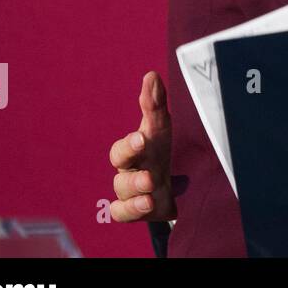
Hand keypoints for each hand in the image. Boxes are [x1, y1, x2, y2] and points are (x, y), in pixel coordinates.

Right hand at [107, 71, 174, 221]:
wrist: (168, 187)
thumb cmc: (159, 153)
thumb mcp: (161, 130)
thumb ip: (155, 105)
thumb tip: (151, 75)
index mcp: (134, 150)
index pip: (123, 147)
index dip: (129, 143)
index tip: (142, 138)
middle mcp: (129, 169)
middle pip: (119, 164)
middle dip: (128, 157)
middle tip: (141, 148)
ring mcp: (132, 191)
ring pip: (122, 189)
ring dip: (135, 186)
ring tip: (151, 182)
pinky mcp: (137, 210)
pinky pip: (122, 212)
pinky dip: (131, 209)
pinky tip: (147, 204)